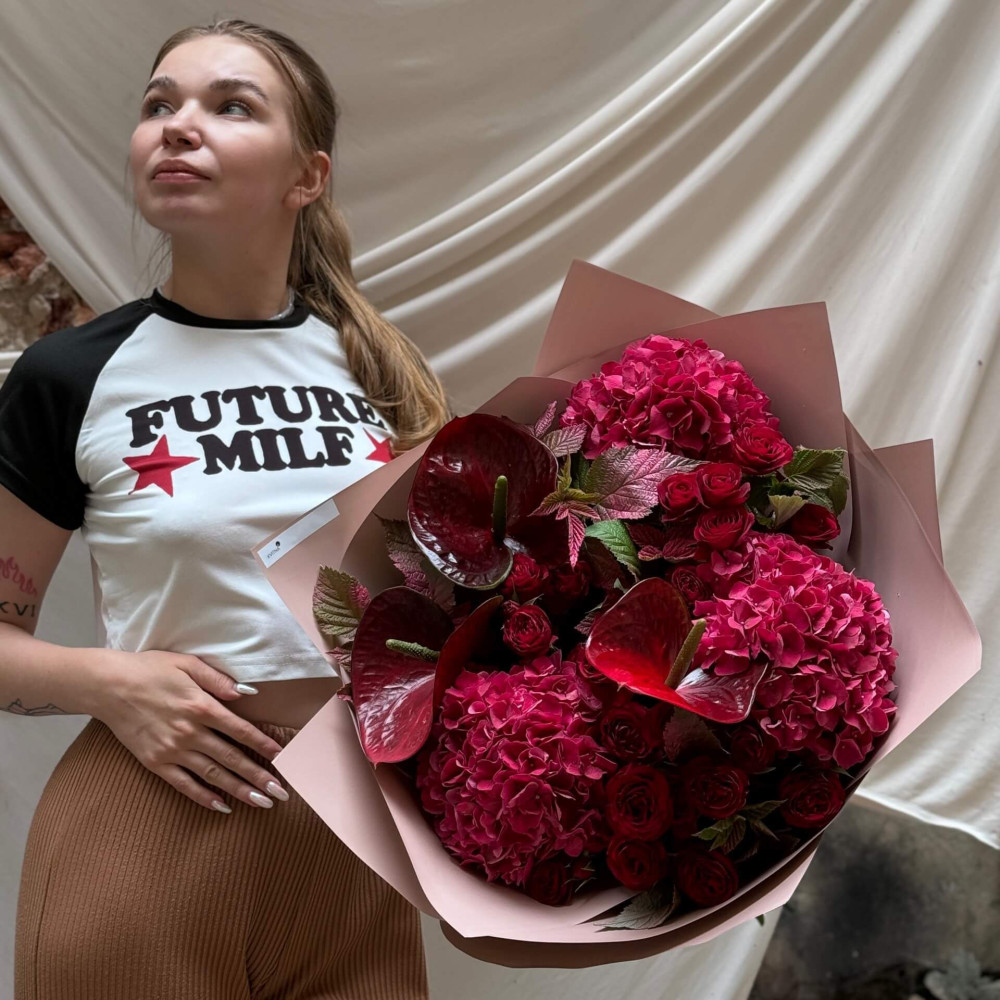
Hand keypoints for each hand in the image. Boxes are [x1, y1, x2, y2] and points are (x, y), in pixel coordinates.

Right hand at [92, 649, 287, 812]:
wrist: (108, 686)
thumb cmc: (150, 669)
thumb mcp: (188, 663)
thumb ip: (219, 680)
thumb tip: (248, 693)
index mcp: (201, 706)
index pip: (240, 730)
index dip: (263, 744)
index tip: (282, 757)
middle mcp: (189, 732)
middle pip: (231, 758)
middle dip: (258, 777)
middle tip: (280, 793)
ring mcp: (171, 750)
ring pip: (212, 775)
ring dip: (239, 790)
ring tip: (261, 803)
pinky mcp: (155, 763)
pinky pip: (183, 785)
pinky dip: (203, 797)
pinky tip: (222, 807)